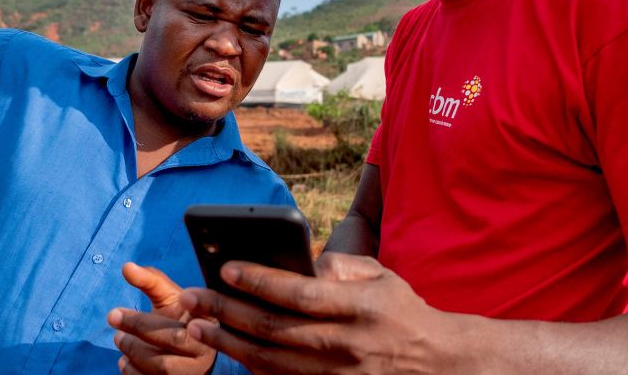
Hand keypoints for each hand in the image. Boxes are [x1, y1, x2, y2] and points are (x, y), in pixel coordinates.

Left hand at [108, 262, 217, 374]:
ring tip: (119, 339)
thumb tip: (126, 267)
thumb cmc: (177, 318)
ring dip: (135, 352)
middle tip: (113, 316)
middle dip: (140, 328)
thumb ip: (150, 280)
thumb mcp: (169, 296)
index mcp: (208, 320)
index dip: (176, 309)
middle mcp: (206, 348)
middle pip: (176, 340)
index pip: (195, 312)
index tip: (133, 307)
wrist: (185, 351)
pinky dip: (135, 373)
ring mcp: (194, 371)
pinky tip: (124, 362)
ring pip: (164, 367)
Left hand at [179, 252, 463, 373]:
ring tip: (197, 325)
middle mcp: (346, 344)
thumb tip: (297, 263)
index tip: (225, 268)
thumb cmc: (400, 310)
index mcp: (360, 307)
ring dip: (228, 342)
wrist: (435, 363)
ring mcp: (336, 374)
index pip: (300, 293)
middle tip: (192, 298)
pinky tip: (227, 349)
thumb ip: (338, 265)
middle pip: (274, 328)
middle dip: (227, 311)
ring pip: (270, 360)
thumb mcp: (380, 276)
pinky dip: (249, 366)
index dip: (260, 281)